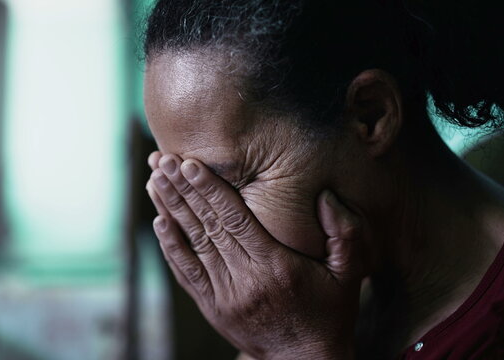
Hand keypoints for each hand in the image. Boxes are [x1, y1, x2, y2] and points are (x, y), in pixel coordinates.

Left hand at [146, 152, 363, 359]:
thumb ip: (345, 234)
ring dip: (169, 210)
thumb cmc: (330, 313)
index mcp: (276, 266)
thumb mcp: (350, 274)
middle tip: (160, 160)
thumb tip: (327, 197)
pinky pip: (185, 272)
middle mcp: (244, 279)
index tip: (189, 163)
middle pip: (206, 226)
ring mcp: (223, 295)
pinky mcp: (211, 307)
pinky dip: (170, 246)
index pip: (235, 219)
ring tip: (154, 180)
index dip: (210, 190)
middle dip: (181, 190)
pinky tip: (159, 221)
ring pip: (191, 245)